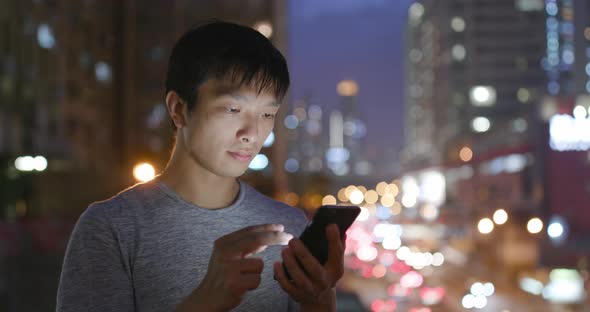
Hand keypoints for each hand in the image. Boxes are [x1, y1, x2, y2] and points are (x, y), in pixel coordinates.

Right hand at [176, 224, 292, 311]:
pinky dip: (253, 284)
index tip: (282, 228)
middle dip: (277, 237)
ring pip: (259, 264)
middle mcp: (224, 252)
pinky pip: (257, 279)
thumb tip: (266, 240)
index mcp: (223, 243)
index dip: (267, 228)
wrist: (207, 298)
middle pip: (258, 240)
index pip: (250, 231)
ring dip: (256, 273)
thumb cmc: (222, 276)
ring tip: (243, 279)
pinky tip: (242, 287)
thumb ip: (245, 247)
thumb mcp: (229, 256)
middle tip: (290, 237)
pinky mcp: (234, 283)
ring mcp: (229, 268)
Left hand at [273, 224, 344, 310]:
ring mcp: (310, 290)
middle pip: (314, 269)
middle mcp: (324, 282)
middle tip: (292, 240)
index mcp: (335, 270)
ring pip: (300, 279)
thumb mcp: (334, 263)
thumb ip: (337, 246)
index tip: (330, 225)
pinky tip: (277, 263)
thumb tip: (336, 226)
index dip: (334, 240)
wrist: (319, 299)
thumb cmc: (325, 272)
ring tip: (284, 250)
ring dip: (291, 264)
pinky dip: (281, 275)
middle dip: (302, 254)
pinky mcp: (297, 295)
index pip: (337, 254)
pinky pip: (287, 286)